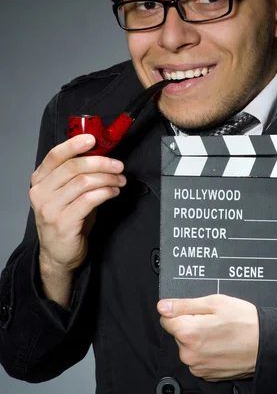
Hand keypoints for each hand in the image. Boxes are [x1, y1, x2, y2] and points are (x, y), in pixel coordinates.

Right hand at [30, 134, 125, 273]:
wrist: (58, 253)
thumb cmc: (66, 218)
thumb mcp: (67, 192)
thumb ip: (76, 174)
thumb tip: (102, 155)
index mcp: (40, 180)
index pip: (56, 156)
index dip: (75, 145)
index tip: (93, 139)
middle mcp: (41, 192)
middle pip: (73, 168)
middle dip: (101, 163)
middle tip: (118, 165)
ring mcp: (50, 209)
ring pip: (84, 182)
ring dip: (107, 178)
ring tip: (119, 180)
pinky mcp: (63, 223)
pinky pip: (89, 200)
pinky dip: (106, 192)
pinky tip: (114, 191)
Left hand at [157, 294, 258, 380]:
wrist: (266, 345)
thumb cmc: (244, 321)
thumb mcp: (214, 302)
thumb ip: (184, 304)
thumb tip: (163, 306)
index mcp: (188, 332)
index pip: (166, 317)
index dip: (181, 310)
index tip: (197, 311)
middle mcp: (189, 353)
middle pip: (178, 332)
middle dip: (191, 324)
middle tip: (213, 320)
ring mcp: (198, 366)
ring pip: (187, 346)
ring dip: (198, 338)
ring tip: (219, 332)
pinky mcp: (206, 374)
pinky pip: (197, 358)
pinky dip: (205, 351)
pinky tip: (221, 344)